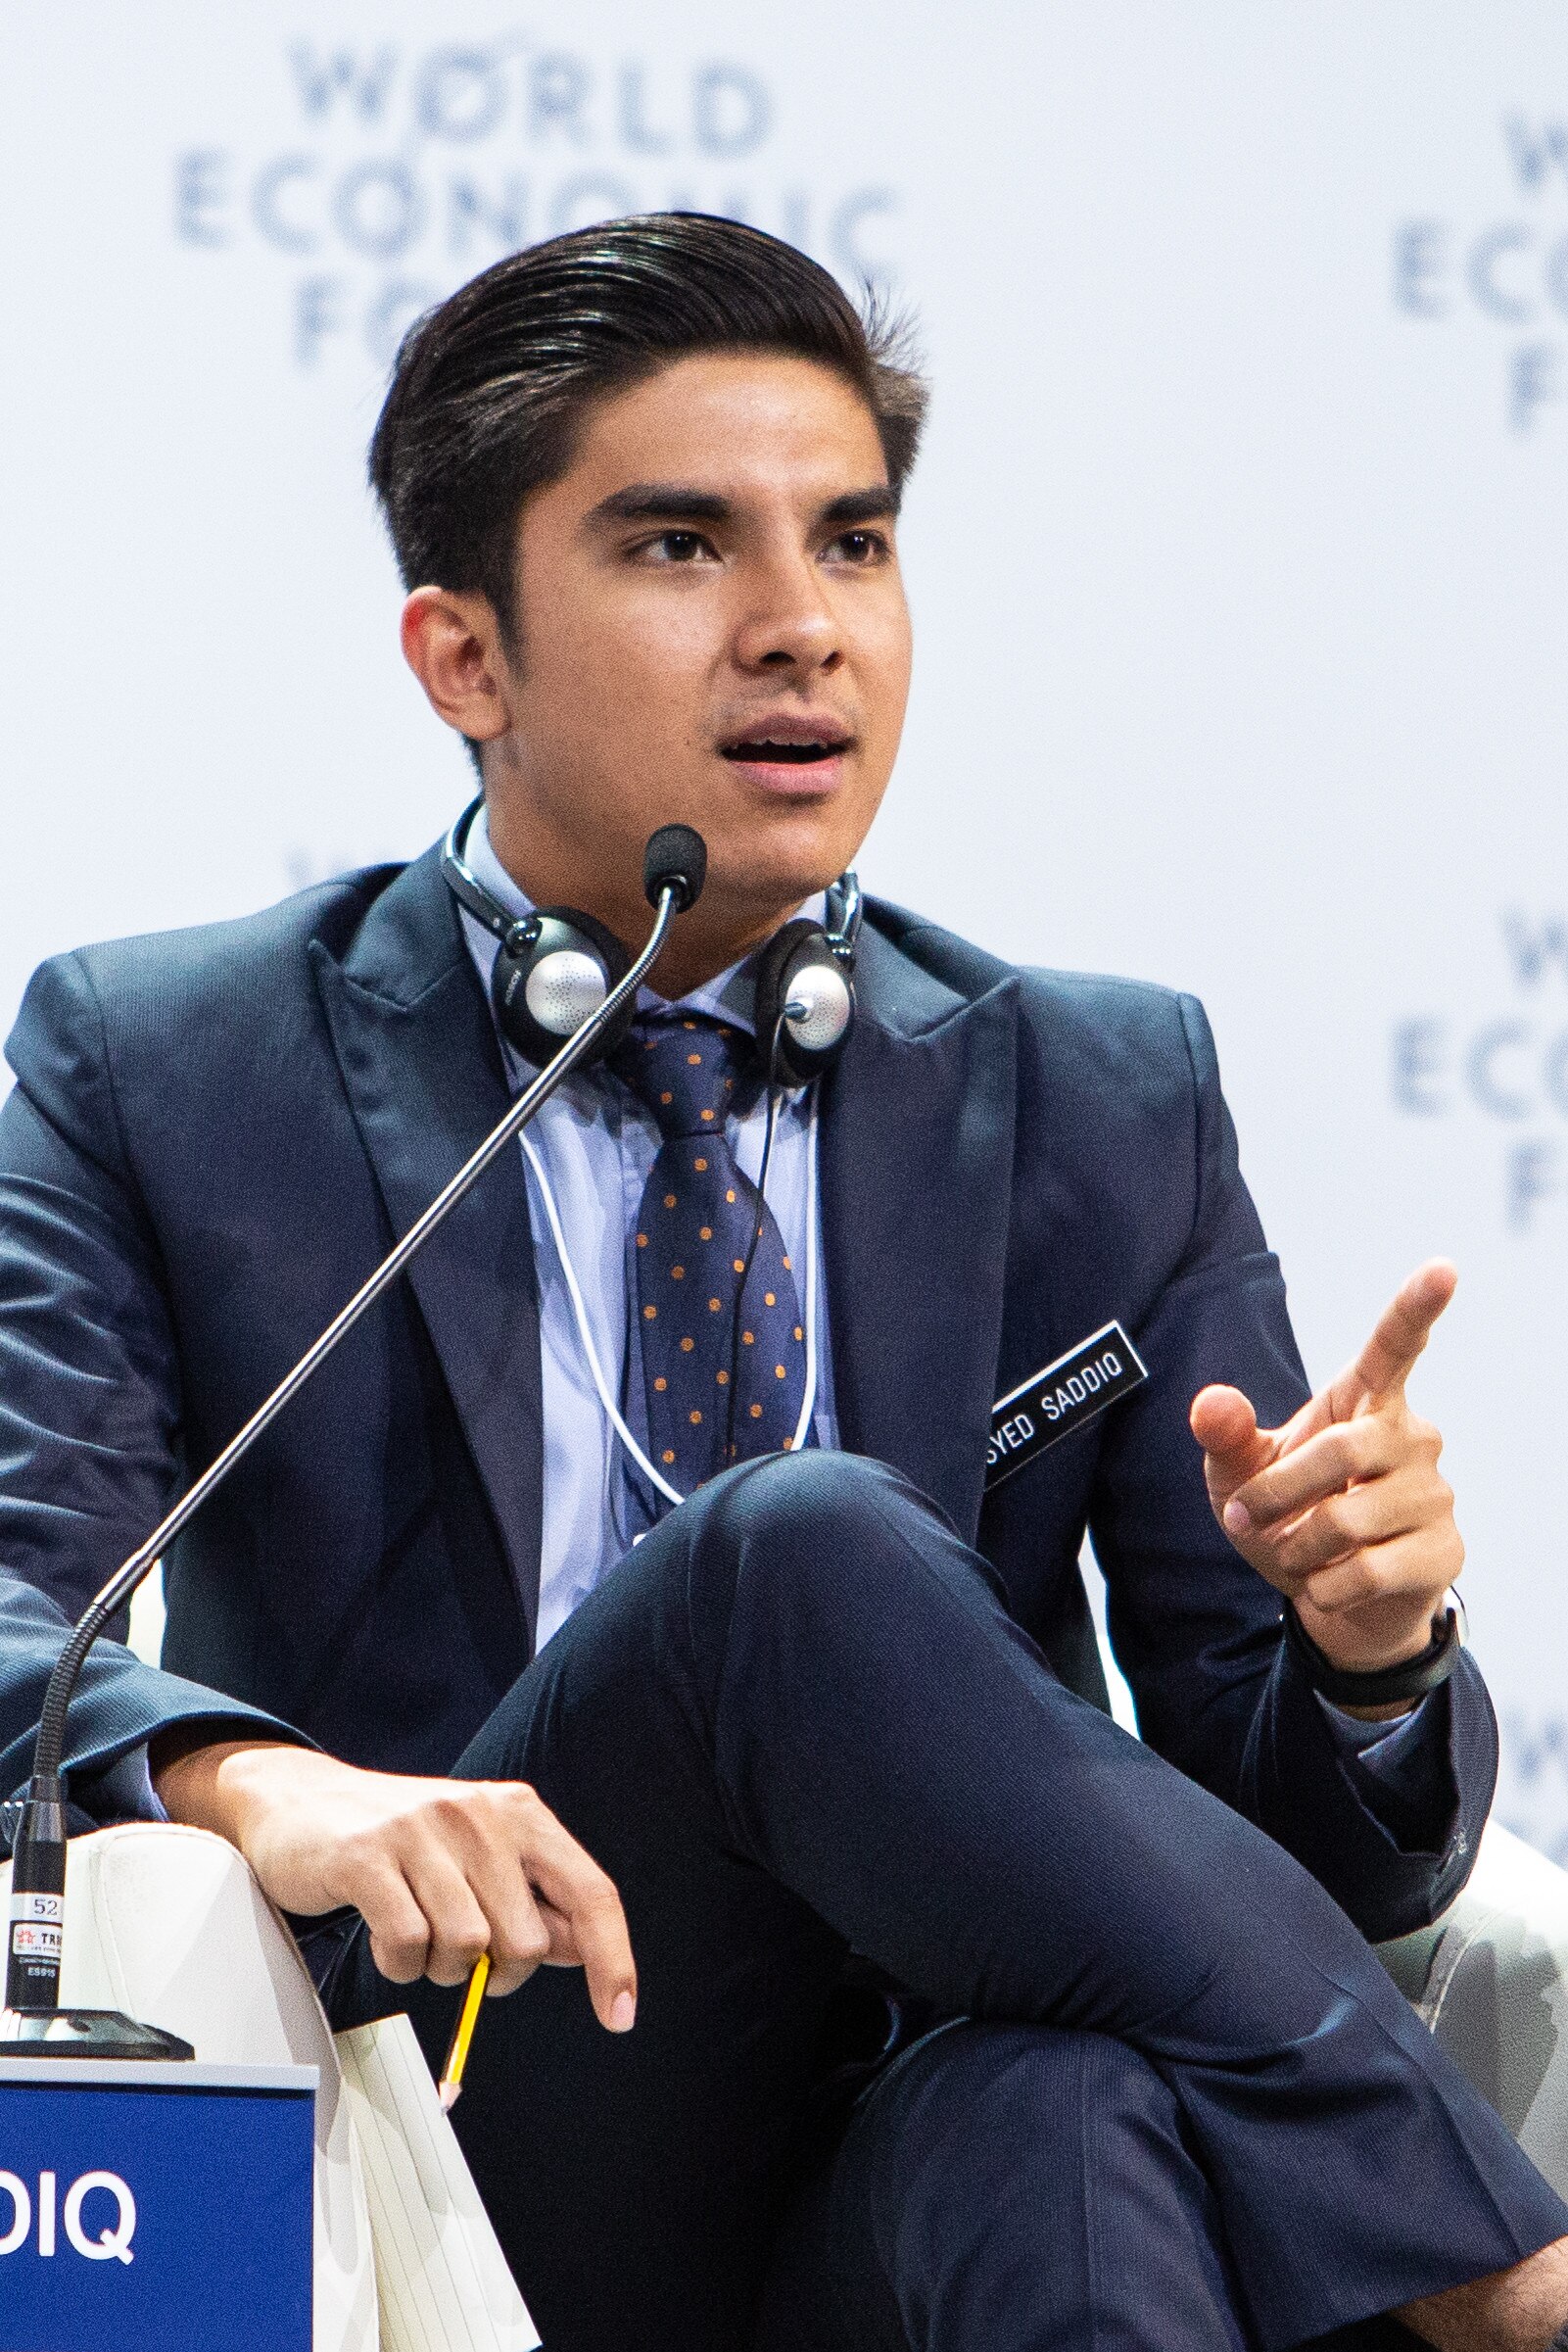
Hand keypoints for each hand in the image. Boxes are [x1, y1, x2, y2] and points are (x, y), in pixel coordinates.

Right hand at [152, 1740, 636, 2025]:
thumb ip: (532, 1899)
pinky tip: (388, 1939)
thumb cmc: (402, 1837)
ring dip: (442, 1968)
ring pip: (467, 1949)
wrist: (301, 1800)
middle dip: (497, 1972)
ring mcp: (422, 1831)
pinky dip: (400, 1964)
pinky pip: (407, 1946)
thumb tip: (581, 1950)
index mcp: (520, 1812)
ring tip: (419, 1936)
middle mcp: (479, 1814)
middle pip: (526, 1941)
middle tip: (462, 1954)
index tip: (619, 2015)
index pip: (591, 1892)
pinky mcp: (367, 1857)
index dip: (612, 1959)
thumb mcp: (479, 1855)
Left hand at [1189, 1261, 1462, 1698]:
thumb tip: (1211, 1403)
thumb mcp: (1238, 1476)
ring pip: (1349, 1519)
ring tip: (1296, 1553)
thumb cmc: (1286, 1516)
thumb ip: (1224, 1436)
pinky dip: (1323, 1586)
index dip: (1416, 1308)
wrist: (1326, 1595)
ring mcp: (1435, 1495)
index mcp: (1365, 1402)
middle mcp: (1411, 1437)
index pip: (1395, 1348)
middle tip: (1247, 1517)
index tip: (1443, 1268)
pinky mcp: (1444, 1553)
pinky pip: (1367, 1571)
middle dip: (1279, 1491)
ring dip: (1297, 1547)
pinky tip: (1326, 1584)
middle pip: (1341, 1449)